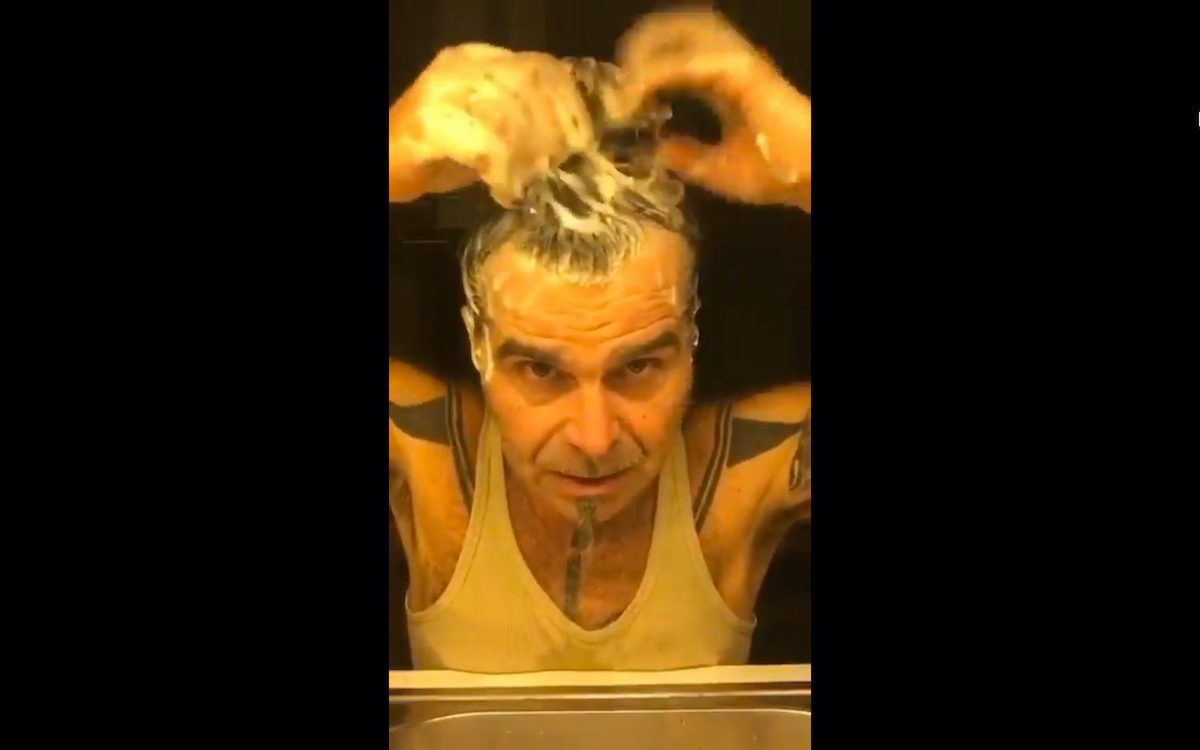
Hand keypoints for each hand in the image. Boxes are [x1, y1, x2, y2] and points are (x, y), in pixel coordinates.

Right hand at [388, 44, 593, 205]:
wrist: (386, 164)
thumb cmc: (441, 155)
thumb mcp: (493, 128)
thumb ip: (528, 119)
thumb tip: (576, 136)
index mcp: (479, 59)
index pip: (539, 66)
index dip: (568, 102)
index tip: (585, 136)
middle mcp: (460, 67)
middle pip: (528, 88)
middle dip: (552, 130)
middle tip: (562, 164)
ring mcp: (441, 91)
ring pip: (508, 116)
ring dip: (529, 154)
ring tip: (535, 179)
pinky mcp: (428, 124)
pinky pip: (483, 144)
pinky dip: (502, 172)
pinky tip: (506, 191)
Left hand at [614, 10, 810, 211]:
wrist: (809, 176)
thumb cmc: (775, 172)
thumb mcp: (716, 168)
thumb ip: (687, 156)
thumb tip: (657, 151)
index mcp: (721, 81)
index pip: (677, 53)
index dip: (644, 65)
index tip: (620, 98)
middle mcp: (727, 64)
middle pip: (677, 30)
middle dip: (641, 45)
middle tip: (617, 79)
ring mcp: (736, 63)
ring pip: (683, 32)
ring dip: (647, 51)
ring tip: (625, 80)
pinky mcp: (742, 71)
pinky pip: (691, 61)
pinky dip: (660, 71)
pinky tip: (639, 90)